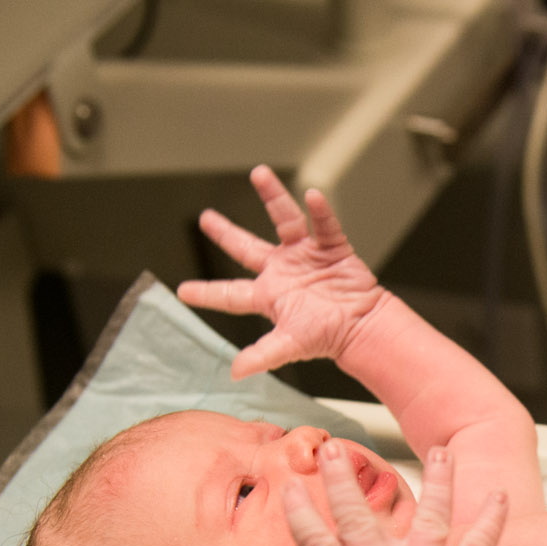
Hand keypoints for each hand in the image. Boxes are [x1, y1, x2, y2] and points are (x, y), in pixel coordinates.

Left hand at [177, 165, 387, 378]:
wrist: (363, 327)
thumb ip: (262, 355)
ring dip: (273, 197)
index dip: (208, 293)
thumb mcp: (290, 345)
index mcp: (268, 296)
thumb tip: (235, 371)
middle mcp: (282, 271)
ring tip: (260, 174)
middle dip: (225, 233)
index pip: (230, 294)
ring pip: (284, 221)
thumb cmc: (328, 336)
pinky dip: (320, 211)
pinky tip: (312, 196)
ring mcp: (305, 256)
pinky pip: (323, 225)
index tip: (183, 291)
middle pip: (246, 247)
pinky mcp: (331, 247)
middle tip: (206, 218)